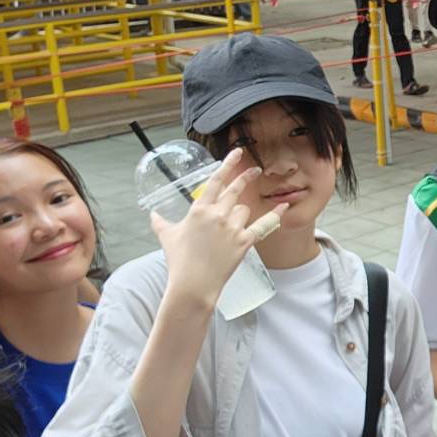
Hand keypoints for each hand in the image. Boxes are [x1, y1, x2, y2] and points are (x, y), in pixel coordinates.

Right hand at [153, 148, 285, 310]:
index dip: (228, 165)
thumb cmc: (179, 261)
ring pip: (244, 210)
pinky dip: (274, 216)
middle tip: (255, 169)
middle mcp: (217, 215)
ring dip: (240, 214)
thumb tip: (153, 215)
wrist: (193, 284)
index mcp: (199, 210)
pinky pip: (263, 225)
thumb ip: (161, 223)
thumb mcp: (167, 238)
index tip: (238, 153)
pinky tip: (283, 206)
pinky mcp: (244, 242)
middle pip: (235, 191)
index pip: (215, 181)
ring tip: (228, 230)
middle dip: (246, 178)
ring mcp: (232, 228)